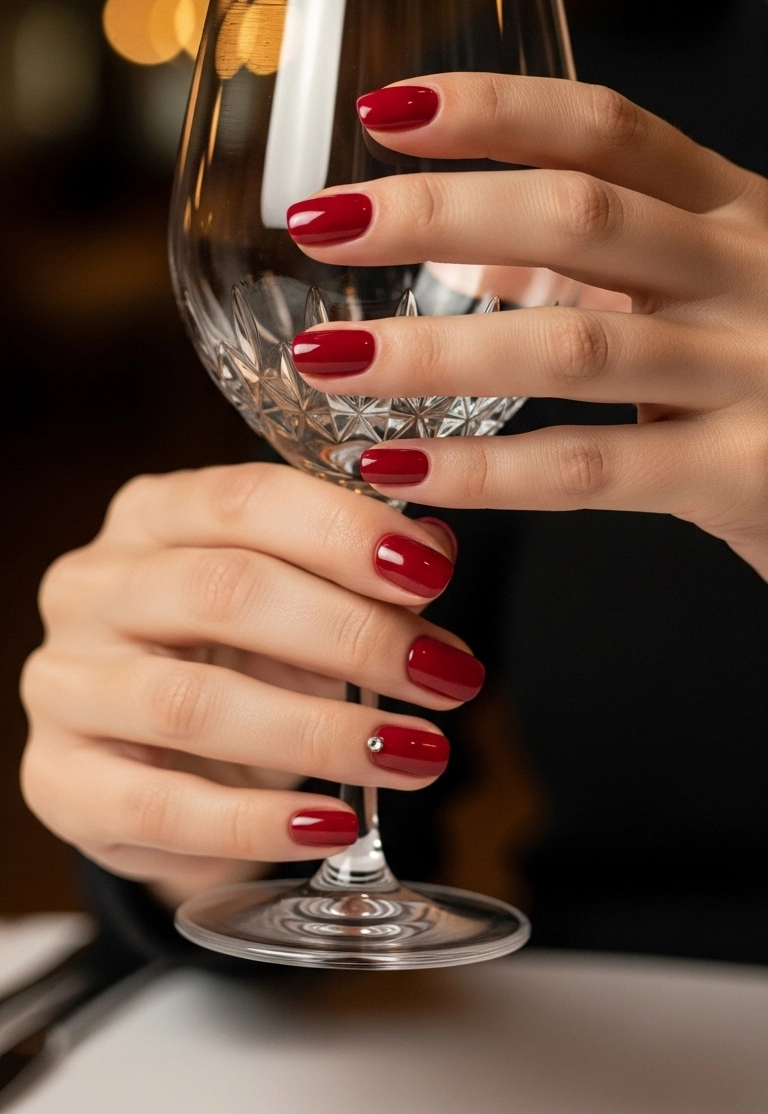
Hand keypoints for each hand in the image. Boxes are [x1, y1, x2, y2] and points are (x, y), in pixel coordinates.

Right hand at [21, 465, 472, 905]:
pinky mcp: (60, 782)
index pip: (244, 500)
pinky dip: (255, 824)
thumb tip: (432, 551)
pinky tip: (332, 827)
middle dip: (351, 634)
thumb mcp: (293, 597)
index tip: (431, 574)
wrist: (149, 758)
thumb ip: (354, 572)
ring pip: (193, 703)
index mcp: (151, 514)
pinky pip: (159, 808)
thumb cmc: (232, 655)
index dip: (342, 531)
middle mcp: (92, 587)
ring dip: (319, 733)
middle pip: (222, 592)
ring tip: (413, 754)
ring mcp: (64, 684)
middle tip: (445, 675)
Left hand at [286, 74, 767, 582]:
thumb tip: (462, 247)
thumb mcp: (711, 284)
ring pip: (574, 349)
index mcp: (735, 207)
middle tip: (320, 223)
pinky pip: (592, 471)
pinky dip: (485, 473)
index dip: (493, 109)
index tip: (383, 109)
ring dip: (434, 355)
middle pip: (581, 216)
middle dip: (437, 215)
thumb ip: (600, 263)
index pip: (607, 127)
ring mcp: (756, 371)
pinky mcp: (746, 474)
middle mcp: (751, 270)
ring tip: (328, 361)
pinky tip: (398, 471)